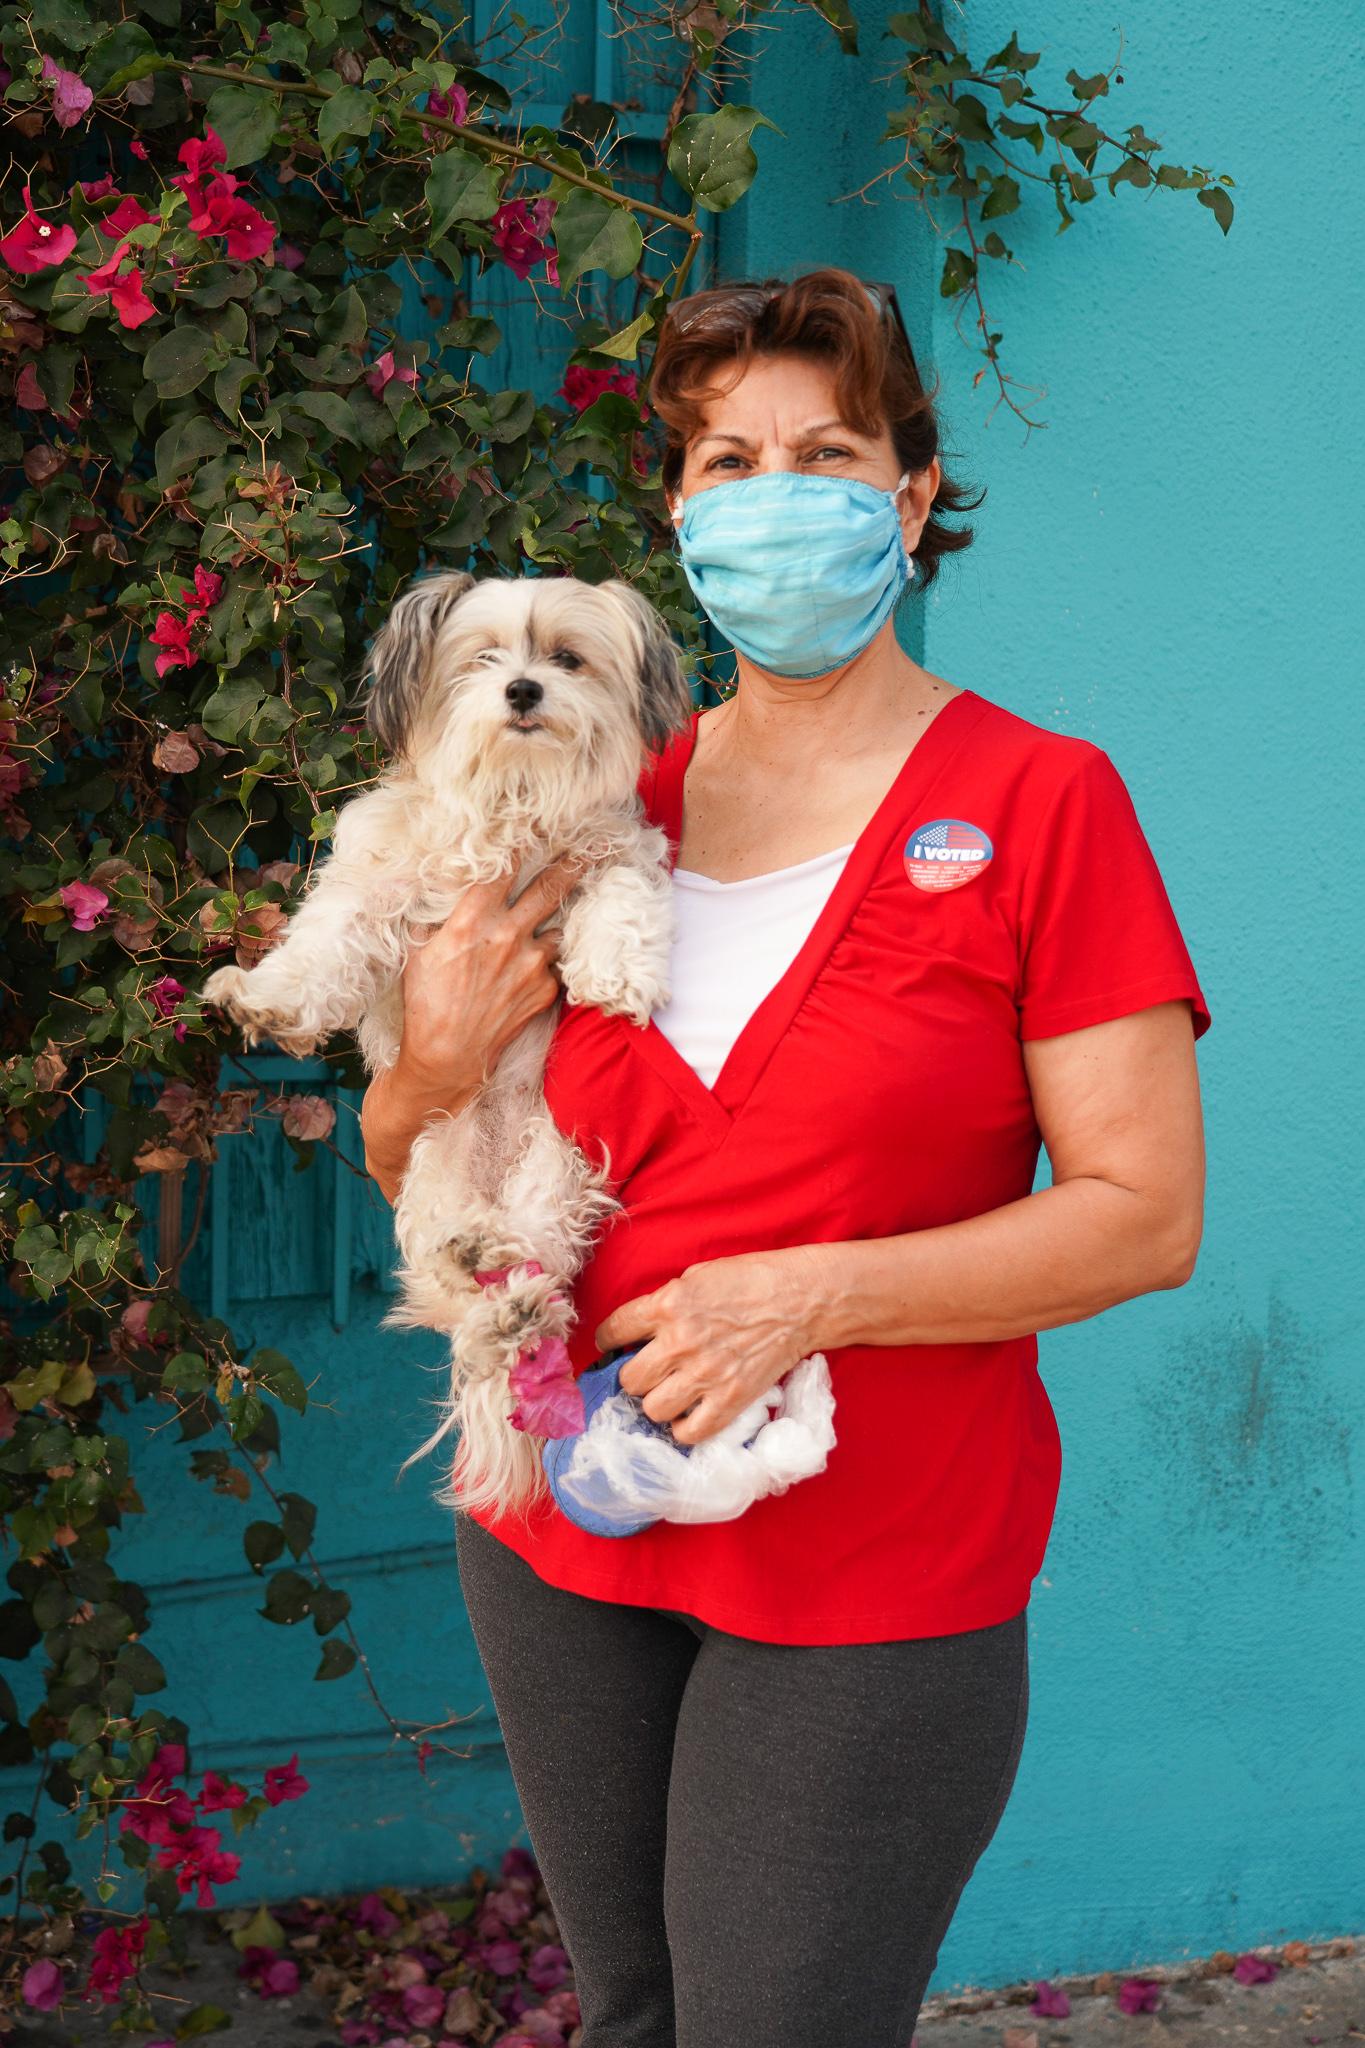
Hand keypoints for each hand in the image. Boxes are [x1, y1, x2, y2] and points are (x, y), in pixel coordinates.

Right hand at [396, 852, 596, 1093]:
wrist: (446, 1057)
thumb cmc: (425, 1003)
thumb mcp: (416, 951)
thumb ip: (433, 918)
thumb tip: (437, 893)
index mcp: (472, 920)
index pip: (504, 869)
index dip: (523, 843)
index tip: (540, 825)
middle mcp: (508, 936)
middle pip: (550, 888)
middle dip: (572, 864)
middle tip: (591, 846)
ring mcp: (532, 965)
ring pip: (558, 928)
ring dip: (563, 916)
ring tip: (576, 900)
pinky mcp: (545, 991)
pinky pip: (554, 965)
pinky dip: (548, 960)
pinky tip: (542, 959)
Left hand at [594, 1248, 826, 1444]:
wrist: (800, 1300)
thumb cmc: (750, 1279)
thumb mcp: (697, 1277)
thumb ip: (665, 1304)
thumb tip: (640, 1331)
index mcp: (668, 1305)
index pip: (612, 1332)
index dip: (608, 1342)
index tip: (613, 1348)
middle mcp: (680, 1342)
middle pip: (629, 1379)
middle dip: (635, 1377)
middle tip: (649, 1373)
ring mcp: (705, 1374)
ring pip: (653, 1409)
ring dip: (658, 1403)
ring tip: (671, 1393)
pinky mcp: (730, 1399)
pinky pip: (689, 1432)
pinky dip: (685, 1428)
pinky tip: (690, 1414)